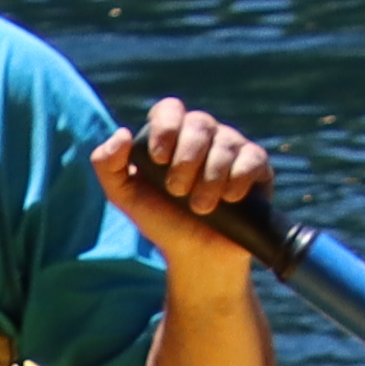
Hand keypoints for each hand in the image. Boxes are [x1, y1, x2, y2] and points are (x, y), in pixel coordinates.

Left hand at [92, 98, 272, 274]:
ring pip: (225, 143)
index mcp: (172, 135)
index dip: (165, 128)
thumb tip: (122, 134)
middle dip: (186, 159)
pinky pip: (252, 157)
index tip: (158, 159)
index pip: (170, 109)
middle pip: (199, 122)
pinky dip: (237, 179)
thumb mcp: (125, 197)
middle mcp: (203, 135)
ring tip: (201, 207)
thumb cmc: (162, 221)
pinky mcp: (256, 167)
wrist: (197, 256)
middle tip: (177, 191)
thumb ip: (107, 165)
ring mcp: (232, 148)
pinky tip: (229, 199)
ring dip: (209, 179)